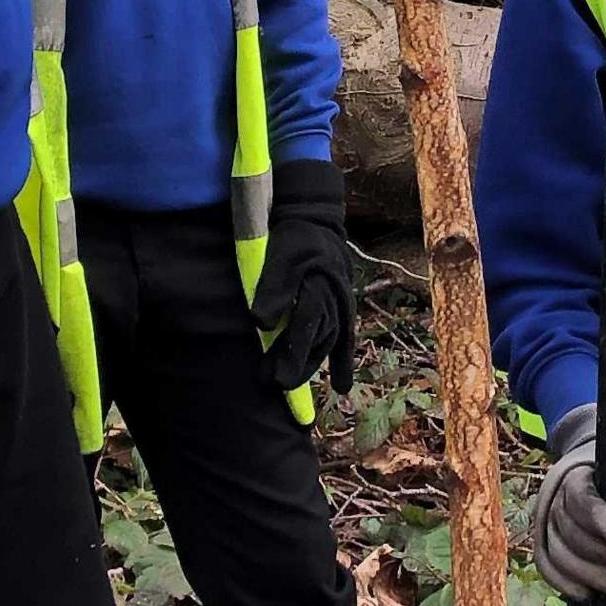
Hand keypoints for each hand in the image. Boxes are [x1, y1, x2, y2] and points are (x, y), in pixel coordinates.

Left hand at [251, 159, 355, 395]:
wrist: (316, 218)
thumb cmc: (293, 235)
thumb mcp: (279, 253)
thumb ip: (272, 287)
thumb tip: (260, 322)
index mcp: (316, 284)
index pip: (303, 324)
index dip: (289, 350)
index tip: (272, 375)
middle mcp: (333, 297)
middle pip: (315, 338)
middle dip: (295, 364)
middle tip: (274, 385)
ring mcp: (340, 303)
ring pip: (328, 341)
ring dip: (310, 366)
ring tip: (288, 387)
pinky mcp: (343, 307)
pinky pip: (346, 338)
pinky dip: (343, 362)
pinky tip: (342, 387)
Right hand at [527, 405, 605, 598]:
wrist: (588, 476)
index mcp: (577, 479)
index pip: (586, 504)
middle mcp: (555, 502)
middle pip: (573, 534)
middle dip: (605, 555)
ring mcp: (545, 525)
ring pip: (558, 554)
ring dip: (588, 575)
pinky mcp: (542, 545)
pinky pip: (545, 567)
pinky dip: (564, 584)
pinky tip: (588, 594)